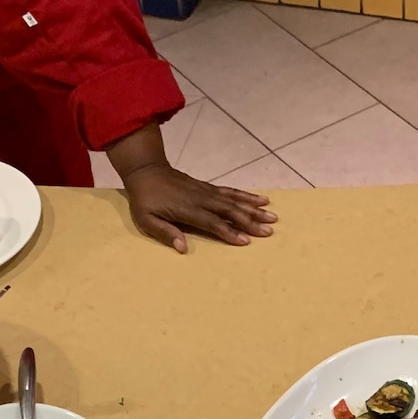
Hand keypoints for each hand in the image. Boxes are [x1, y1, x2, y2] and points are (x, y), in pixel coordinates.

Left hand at [118, 162, 277, 252]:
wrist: (146, 170)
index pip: (212, 223)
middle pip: (230, 211)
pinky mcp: (208, 187)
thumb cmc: (145, 199)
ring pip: (234, 201)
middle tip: (269, 230)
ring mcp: (207, 191)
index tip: (246, 240)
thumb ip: (165, 233)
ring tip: (272, 216)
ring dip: (254, 209)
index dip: (229, 232)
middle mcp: (201, 199)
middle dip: (250, 221)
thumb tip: (182, 248)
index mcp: (187, 209)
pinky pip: (231, 192)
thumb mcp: (146, 219)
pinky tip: (260, 199)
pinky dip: (247, 196)